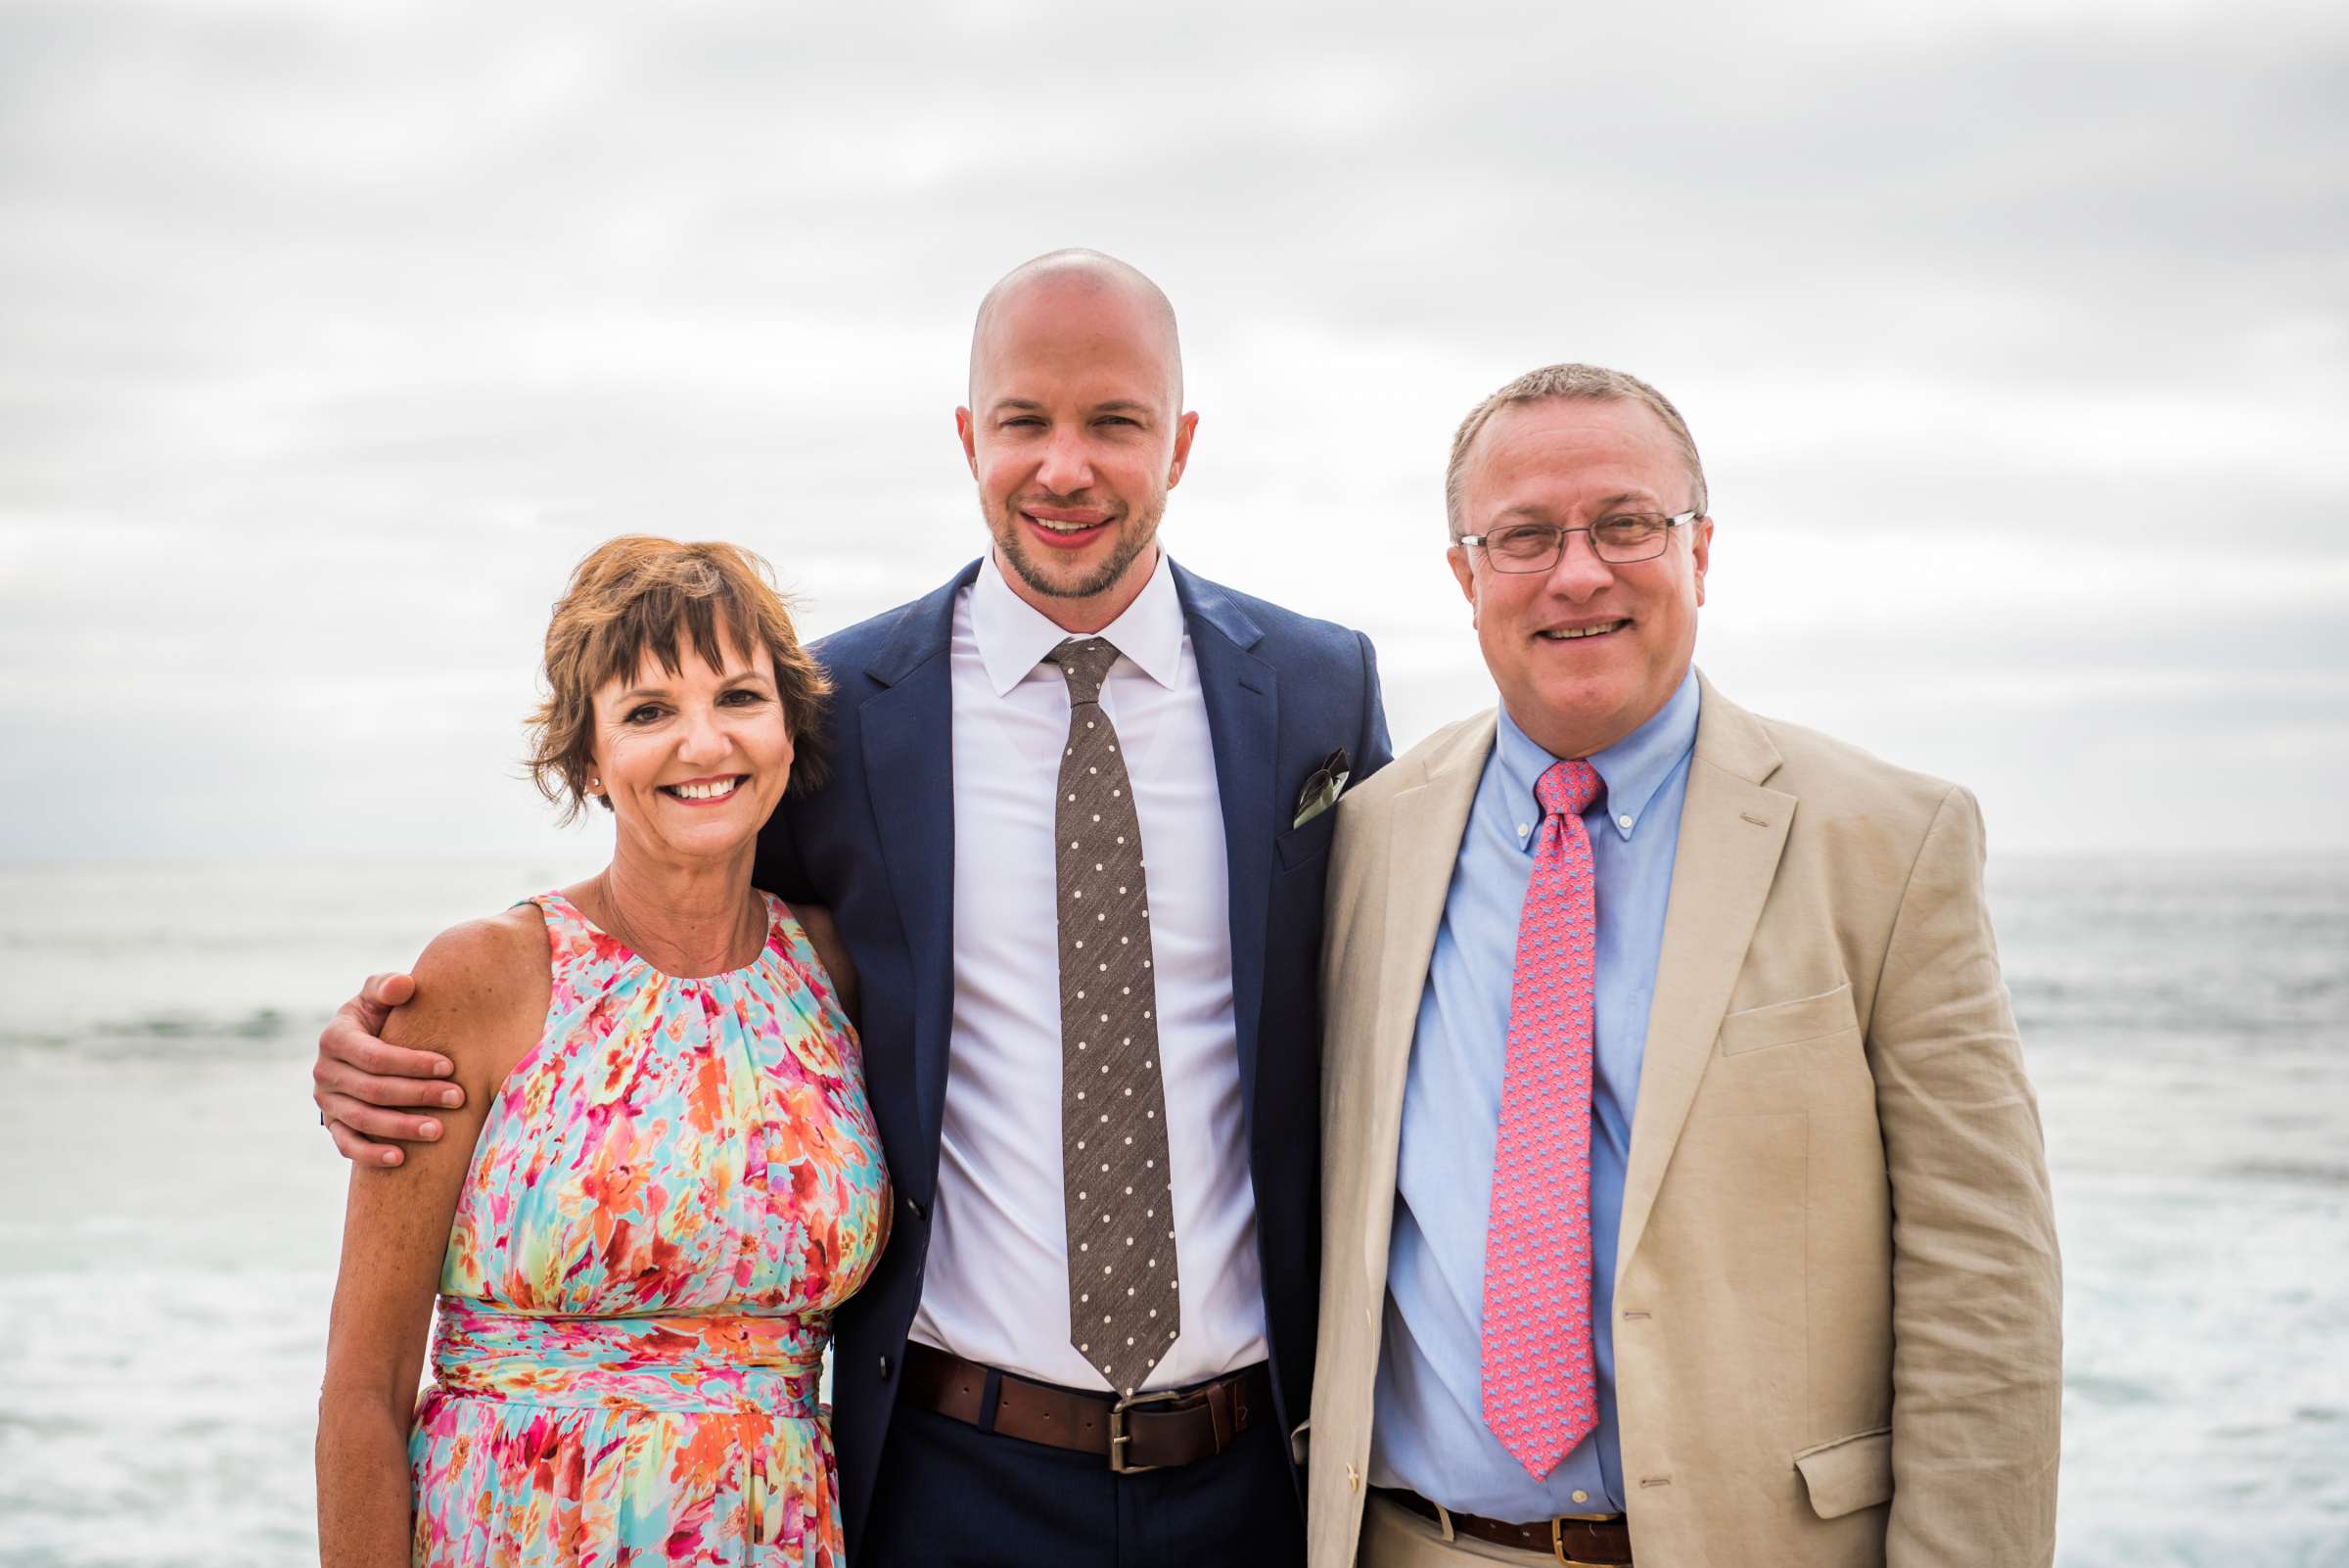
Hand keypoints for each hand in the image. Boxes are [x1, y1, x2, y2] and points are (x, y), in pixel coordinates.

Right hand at [313, 972, 462, 1166]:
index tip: (450, 1066)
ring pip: (362, 1120)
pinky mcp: (333, 1123)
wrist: (368, 1041)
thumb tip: (403, 985)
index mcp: (335, 1038)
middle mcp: (325, 1072)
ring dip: (401, 1127)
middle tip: (458, 1098)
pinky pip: (347, 1144)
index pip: (374, 1056)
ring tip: (438, 1130)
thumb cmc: (383, 1014)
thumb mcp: (381, 994)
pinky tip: (401, 1158)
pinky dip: (371, 1154)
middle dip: (418, 1095)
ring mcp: (327, 1101)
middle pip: (373, 1090)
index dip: (412, 1063)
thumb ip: (388, 986)